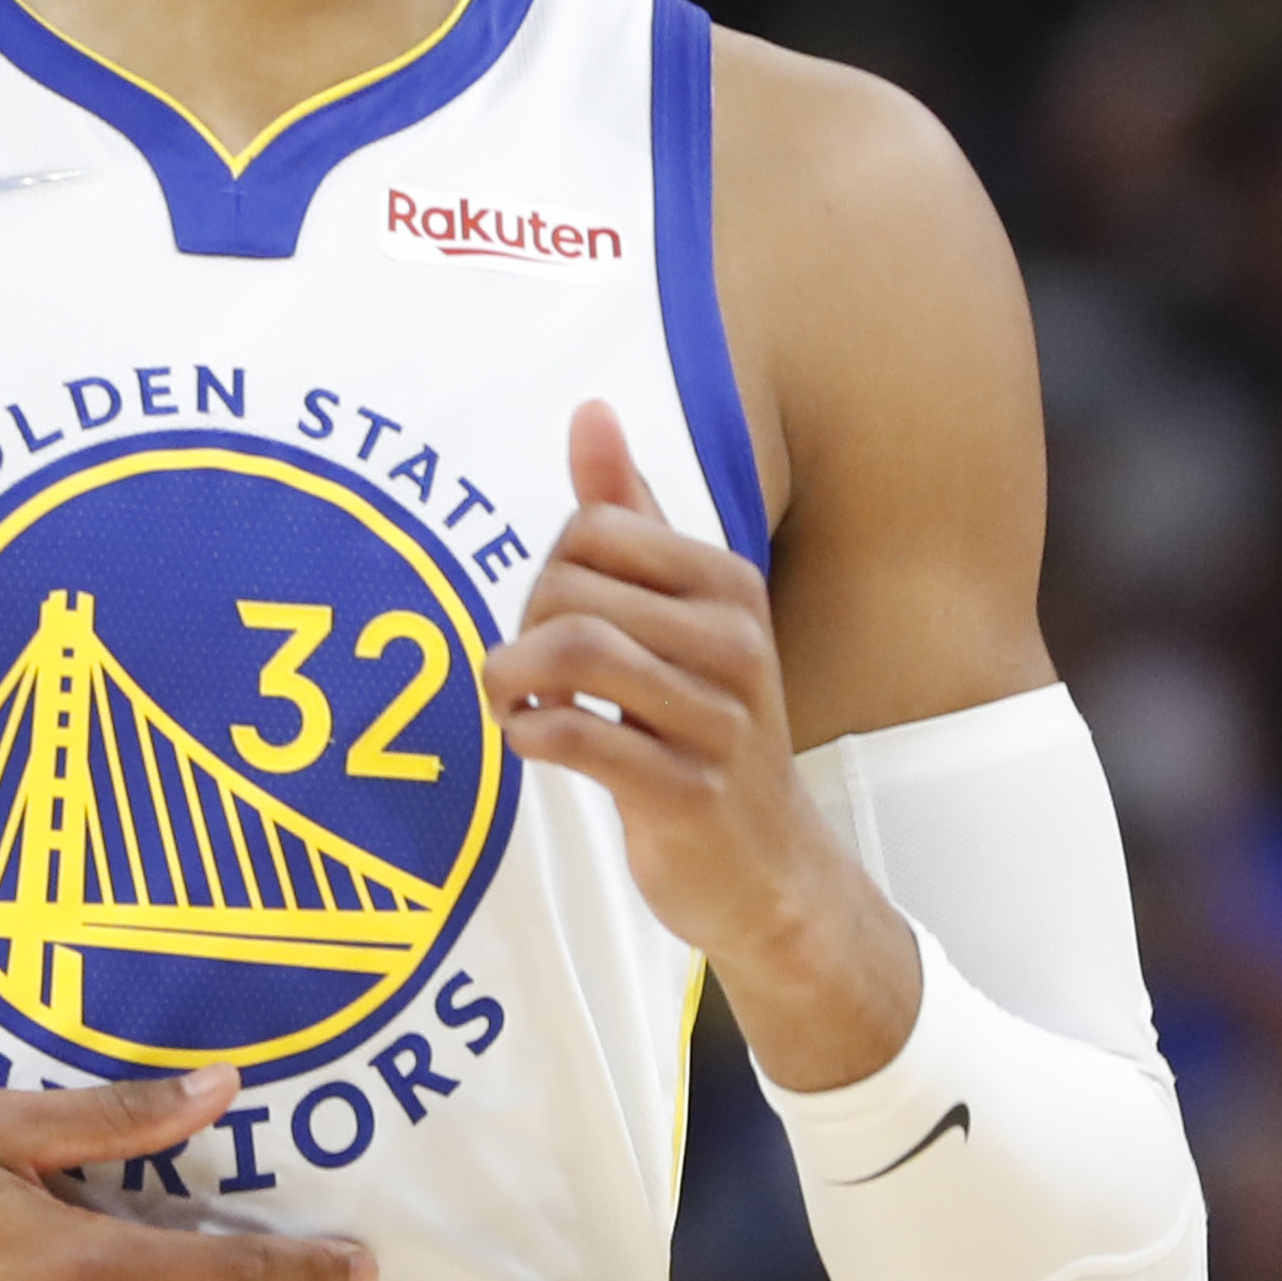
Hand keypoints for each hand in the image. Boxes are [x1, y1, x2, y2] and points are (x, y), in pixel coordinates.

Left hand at [486, 401, 921, 1088]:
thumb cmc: (702, 728)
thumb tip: (589, 410)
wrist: (768, 870)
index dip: (546, 570)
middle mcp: (735, 642)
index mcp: (728, 585)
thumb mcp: (677, 614)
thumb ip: (630, 515)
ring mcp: (718, 721)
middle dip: (522, 630)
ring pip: (574, 653)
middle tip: (529, 678)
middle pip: (570, 588)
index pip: (592, 527)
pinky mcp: (688, 794)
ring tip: (516, 706)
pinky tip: (535, 744)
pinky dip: (532, 736)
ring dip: (513, 681)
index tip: (551, 623)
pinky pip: (581, 737)